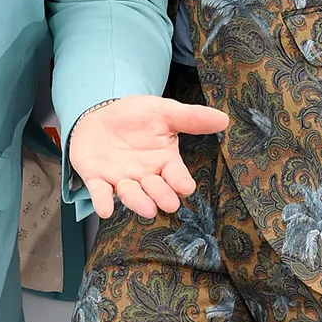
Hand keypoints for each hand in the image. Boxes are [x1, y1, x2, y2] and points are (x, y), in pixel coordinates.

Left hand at [68, 95, 227, 219]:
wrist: (100, 115)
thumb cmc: (136, 117)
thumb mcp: (164, 112)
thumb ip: (191, 117)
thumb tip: (224, 119)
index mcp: (164, 161)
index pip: (176, 175)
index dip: (181, 182)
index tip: (186, 187)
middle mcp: (144, 175)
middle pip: (155, 190)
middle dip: (162, 196)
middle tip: (169, 204)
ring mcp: (120, 178)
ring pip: (131, 195)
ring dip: (138, 202)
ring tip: (148, 209)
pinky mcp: (97, 179)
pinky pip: (100, 192)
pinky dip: (103, 201)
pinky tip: (106, 209)